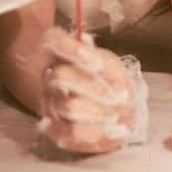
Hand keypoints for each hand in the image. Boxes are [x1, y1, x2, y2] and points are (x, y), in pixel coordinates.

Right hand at [39, 27, 134, 153]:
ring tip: (115, 116)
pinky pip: (70, 132)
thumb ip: (100, 58)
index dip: (69, 48)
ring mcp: (50, 103)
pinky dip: (94, 131)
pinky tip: (107, 129)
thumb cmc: (115, 85)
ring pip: (67, 105)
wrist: (121, 118)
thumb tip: (84, 41)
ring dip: (97, 111)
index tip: (97, 62)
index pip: (51, 39)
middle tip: (118, 95)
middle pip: (60, 75)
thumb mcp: (114, 68)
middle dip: (92, 86)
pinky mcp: (55, 129)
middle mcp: (51, 76)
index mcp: (65, 54)